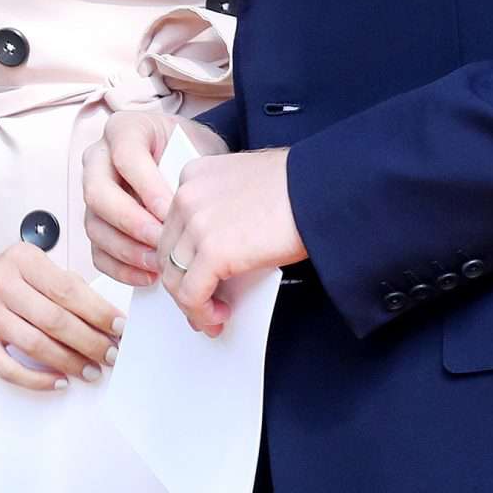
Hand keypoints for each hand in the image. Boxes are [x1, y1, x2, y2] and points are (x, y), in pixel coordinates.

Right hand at [0, 243, 124, 390]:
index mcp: (22, 258)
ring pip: (36, 344)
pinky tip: (60, 381)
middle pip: (55, 318)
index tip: (120, 328)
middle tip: (111, 355)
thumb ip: (66, 288)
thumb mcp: (34, 272)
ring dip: (69, 362)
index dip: (98, 312)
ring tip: (91, 371)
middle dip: (89, 341)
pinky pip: (10, 367)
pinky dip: (39, 379)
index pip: (68, 289)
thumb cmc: (6, 285)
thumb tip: (107, 320)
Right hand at [83, 110, 228, 285]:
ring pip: (95, 226)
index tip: (172, 209)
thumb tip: (188, 211)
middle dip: (131, 221)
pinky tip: (149, 275)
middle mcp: (99, 158)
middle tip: (161, 240)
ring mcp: (93, 192)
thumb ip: (188, 172)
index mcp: (124, 129)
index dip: (146, 186)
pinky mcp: (97, 223)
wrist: (188, 157)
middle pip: (98, 193)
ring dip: (127, 250)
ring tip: (159, 263)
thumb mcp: (197, 148)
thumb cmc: (192, 150)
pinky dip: (121, 268)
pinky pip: (97, 251)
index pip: (125, 156)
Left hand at [157, 148, 305, 336]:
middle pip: (168, 253)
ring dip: (193, 304)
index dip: (182, 257)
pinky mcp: (212, 251)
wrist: (325, 191)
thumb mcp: (245, 187)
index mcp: (193, 175)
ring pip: (174, 277)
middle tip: (204, 305)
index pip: (171, 226)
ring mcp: (196, 223)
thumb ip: (220, 211)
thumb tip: (216, 253)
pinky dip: (203, 313)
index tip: (196, 277)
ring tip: (215, 316)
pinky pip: (192, 295)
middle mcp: (187, 196)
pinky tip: (221, 317)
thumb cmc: (300, 187)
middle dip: (183, 284)